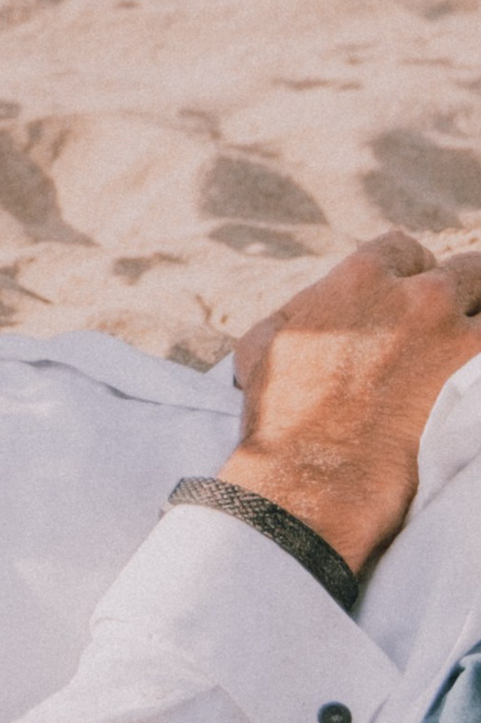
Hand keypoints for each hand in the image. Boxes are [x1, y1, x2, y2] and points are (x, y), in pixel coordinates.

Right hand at [225, 229, 480, 571]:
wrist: (318, 473)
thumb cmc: (281, 413)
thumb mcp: (263, 341)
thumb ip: (299, 311)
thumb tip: (307, 313)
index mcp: (360, 276)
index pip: (405, 249)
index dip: (410, 272)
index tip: (410, 298)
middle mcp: (415, 294)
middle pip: (464, 270)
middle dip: (460, 292)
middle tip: (448, 325)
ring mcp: (452, 332)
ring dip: (477, 325)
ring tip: (465, 352)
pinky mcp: (477, 374)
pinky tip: (471, 385)